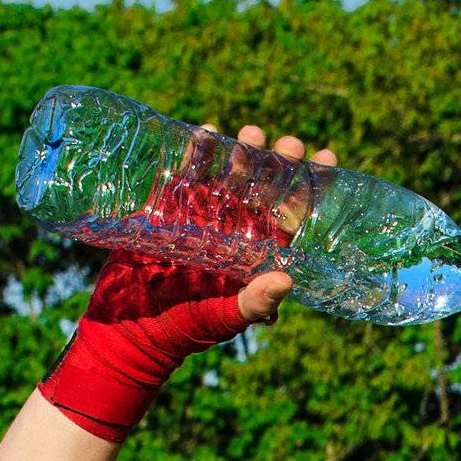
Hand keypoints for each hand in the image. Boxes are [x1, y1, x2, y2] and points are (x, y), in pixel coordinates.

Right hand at [40, 123, 337, 442]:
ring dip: (243, 154)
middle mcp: (237, 231)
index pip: (292, 216)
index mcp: (259, 253)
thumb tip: (287, 281)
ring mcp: (204, 216)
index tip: (327, 158)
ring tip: (252, 134)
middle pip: (266, 189)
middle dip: (280, 163)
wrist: (134, 327)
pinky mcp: (170, 207)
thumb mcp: (226, 317)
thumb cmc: (189, 327)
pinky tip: (207, 133)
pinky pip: (186, 174)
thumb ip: (256, 302)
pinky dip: (196, 154)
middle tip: (290, 144)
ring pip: (230, 177)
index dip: (311, 188)